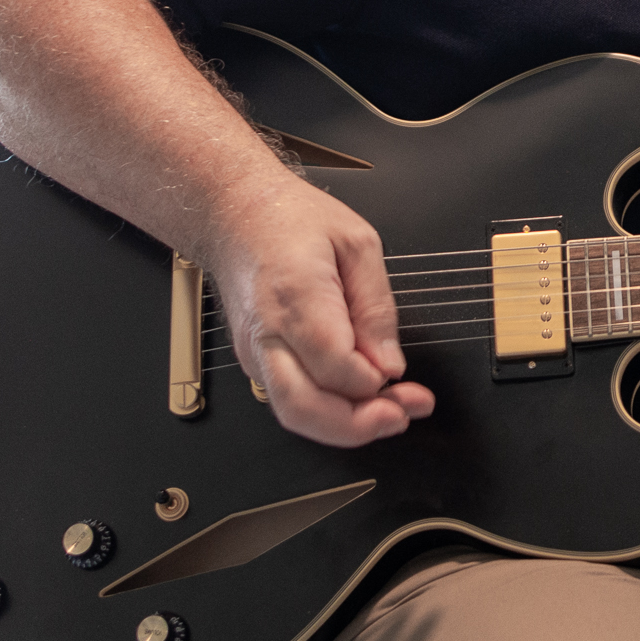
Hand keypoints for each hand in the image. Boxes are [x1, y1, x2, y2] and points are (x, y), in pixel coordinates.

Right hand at [201, 173, 436, 446]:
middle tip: (404, 414)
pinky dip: (329, 412)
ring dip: (346, 426)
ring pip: (294, 414)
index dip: (372, 382)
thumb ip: (376, 309)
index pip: (334, 364)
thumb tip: (389, 364)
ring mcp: (255, 352)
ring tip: (391, 413)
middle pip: (305, 406)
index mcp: (295, 294)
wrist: (235, 214)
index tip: (404, 380)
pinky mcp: (255, 362)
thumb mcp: (358, 244)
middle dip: (360, 424)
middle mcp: (266, 332)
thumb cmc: (292, 220)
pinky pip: (291, 401)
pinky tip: (362, 401)